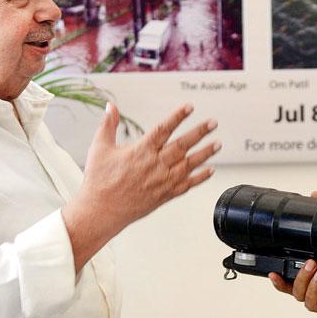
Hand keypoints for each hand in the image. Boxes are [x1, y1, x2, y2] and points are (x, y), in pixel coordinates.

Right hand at [64, 103, 218, 269]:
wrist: (100, 211)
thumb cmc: (99, 181)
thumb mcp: (99, 148)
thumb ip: (108, 125)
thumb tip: (110, 106)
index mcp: (140, 151)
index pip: (163, 129)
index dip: (177, 117)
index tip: (189, 107)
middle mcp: (154, 166)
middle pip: (182, 145)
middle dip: (199, 132)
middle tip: (213, 123)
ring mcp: (161, 182)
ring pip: (188, 165)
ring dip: (205, 153)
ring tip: (218, 143)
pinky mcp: (164, 195)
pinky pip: (186, 185)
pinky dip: (199, 178)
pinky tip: (210, 170)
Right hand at [268, 191, 316, 317]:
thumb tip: (316, 196)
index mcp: (310, 277)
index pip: (288, 281)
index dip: (279, 280)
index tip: (274, 272)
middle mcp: (316, 291)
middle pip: (297, 292)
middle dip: (302, 277)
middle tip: (312, 264)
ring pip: (310, 303)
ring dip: (314, 288)